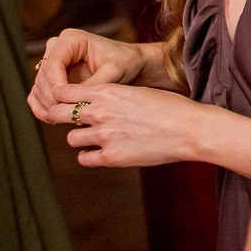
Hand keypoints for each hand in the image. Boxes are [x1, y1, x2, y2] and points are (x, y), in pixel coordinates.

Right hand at [29, 28, 149, 122]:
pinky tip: (54, 120)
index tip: (65, 102)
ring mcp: (51, 63)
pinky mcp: (50, 78)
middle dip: (52, 98)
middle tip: (67, 115)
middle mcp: (56, 48)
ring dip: (47, 106)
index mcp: (71, 39)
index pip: (53, 63)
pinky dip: (43, 109)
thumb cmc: (125, 62)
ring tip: (63, 119)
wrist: (130, 64)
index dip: (56, 85)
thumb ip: (94, 85)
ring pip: (38, 88)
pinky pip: (38, 95)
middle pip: (43, 77)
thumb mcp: (113, 72)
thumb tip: (75, 104)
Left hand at [51, 81, 204, 167]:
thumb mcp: (137, 92)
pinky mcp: (111, 157)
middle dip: (61, 116)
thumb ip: (111, 97)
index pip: (64, 91)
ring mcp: (105, 136)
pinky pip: (84, 158)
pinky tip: (104, 150)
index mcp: (108, 92)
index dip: (62, 97)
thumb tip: (93, 102)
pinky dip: (90, 155)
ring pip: (71, 138)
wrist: (192, 129)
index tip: (68, 102)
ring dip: (81, 137)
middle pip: (58, 114)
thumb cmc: (172, 108)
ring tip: (98, 137)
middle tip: (72, 121)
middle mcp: (101, 112)